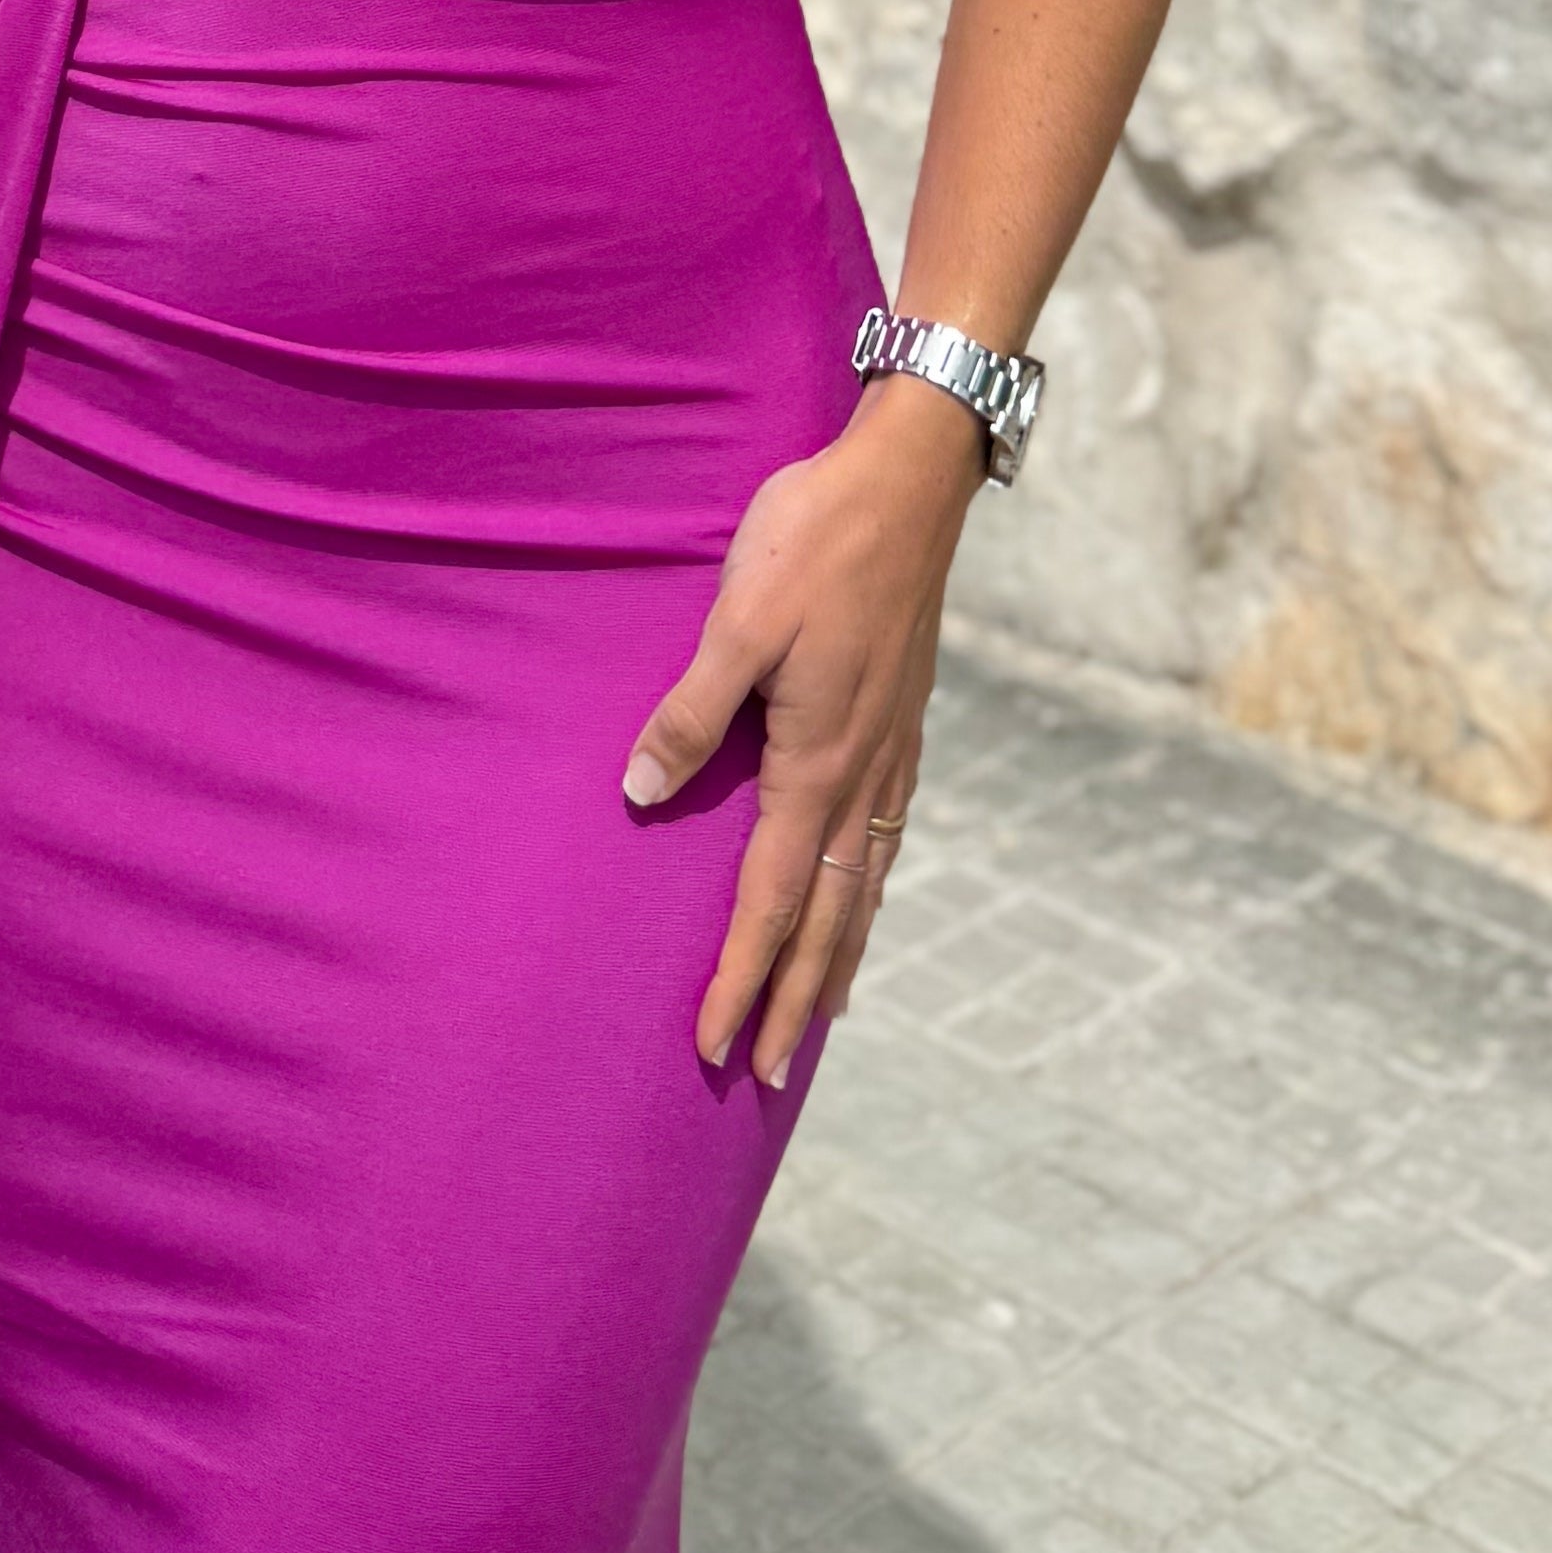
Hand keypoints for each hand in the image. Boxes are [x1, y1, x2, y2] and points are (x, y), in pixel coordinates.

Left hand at [618, 389, 972, 1091]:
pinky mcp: (905, 720)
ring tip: (821, 1015)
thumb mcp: (737, 621)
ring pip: (865, 882)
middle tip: (765, 1074)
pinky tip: (863, 893)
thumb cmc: (814, 540)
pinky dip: (870, 890)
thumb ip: (691, 712)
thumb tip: (642, 796)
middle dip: (795, 998)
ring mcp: (893, 749)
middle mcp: (864, 773)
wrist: (909, 479)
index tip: (714, 1046)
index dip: (743, 977)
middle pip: (828, 915)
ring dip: (838, 955)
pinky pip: (888, 835)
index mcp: (818, 760)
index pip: (772, 900)